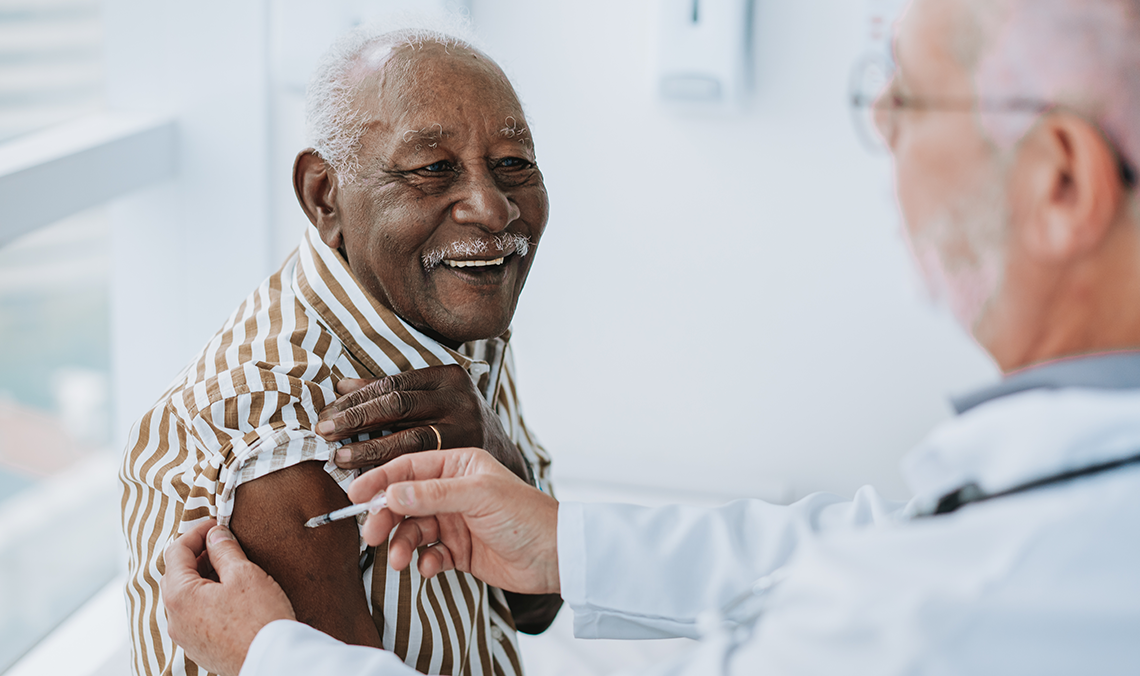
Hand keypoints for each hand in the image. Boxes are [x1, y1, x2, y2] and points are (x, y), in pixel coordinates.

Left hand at [162, 520, 295, 675]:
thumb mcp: (244, 574)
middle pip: (176, 575)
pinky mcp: (198, 648)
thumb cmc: (258, 620)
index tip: (215, 525)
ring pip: (185, 597)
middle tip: (222, 544)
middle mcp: (174, 618)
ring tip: (230, 569)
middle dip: (197, 555)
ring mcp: (184, 636)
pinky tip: (230, 597)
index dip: (196, 532)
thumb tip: (215, 535)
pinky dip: (206, 599)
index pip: (176, 551)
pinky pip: (194, 616)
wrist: (271, 661)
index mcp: (180, 595)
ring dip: (202, 578)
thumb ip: (224, 550)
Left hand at [317, 365, 527, 479]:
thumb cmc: (457, 426)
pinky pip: (420, 467)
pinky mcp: (467, 461)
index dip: (356, 399)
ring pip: (408, 439)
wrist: (503, 460)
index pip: (392, 385)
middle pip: (397, 406)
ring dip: (368, 449)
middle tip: (325, 432)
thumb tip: (342, 385)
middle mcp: (460, 400)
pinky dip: (391, 471)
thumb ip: (392, 393)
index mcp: (449, 377)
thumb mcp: (433, 399)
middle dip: (356, 419)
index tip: (328, 411)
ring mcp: (466, 431)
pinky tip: (368, 476)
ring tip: (340, 457)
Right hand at [347, 448, 559, 595]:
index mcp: (459, 467)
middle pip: (405, 501)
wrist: (555, 556)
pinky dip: (425, 561)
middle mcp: (454, 491)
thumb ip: (431, 494)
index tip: (355, 495)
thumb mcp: (477, 496)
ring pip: (413, 530)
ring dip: (402, 544)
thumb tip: (390, 493)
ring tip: (400, 560)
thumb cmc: (526, 516)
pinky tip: (432, 567)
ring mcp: (455, 521)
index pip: (410, 468)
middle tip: (371, 535)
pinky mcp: (459, 550)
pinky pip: (429, 554)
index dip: (380, 480)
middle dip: (386, 518)